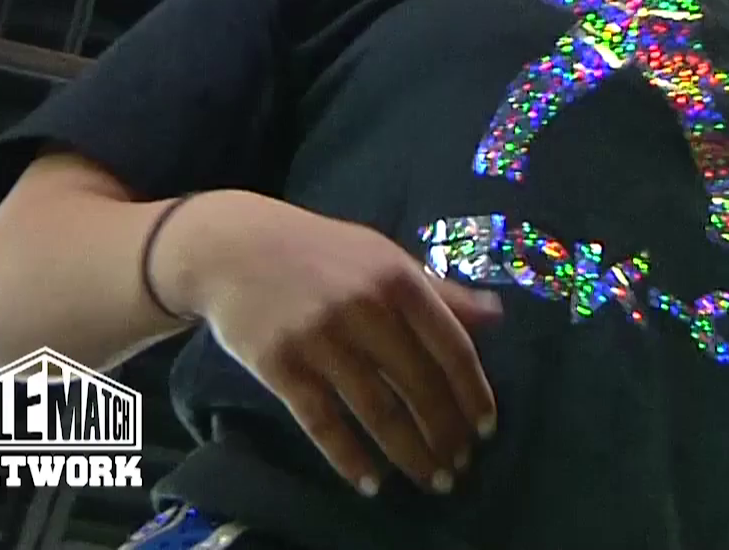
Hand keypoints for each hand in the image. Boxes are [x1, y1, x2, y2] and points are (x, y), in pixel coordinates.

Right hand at [152, 190, 501, 495]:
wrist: (233, 246)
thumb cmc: (320, 252)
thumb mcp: (384, 257)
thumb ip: (439, 290)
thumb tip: (496, 317)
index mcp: (398, 279)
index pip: (450, 346)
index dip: (473, 393)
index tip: (486, 429)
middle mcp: (363, 308)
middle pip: (418, 385)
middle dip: (445, 434)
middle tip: (459, 469)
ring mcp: (320, 338)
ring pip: (376, 410)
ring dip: (409, 453)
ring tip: (430, 480)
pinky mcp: (280, 365)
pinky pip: (322, 422)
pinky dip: (349, 458)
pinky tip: (371, 482)